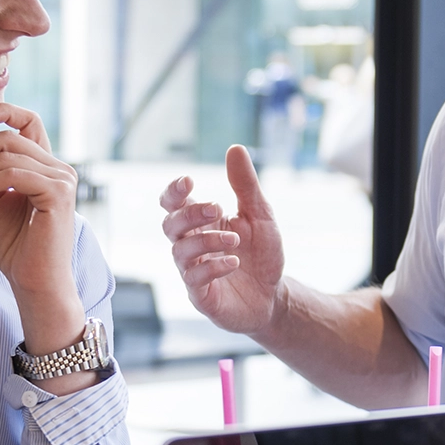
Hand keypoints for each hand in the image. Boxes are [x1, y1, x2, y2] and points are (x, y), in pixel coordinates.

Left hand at [0, 104, 85, 347]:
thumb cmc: (15, 246)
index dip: (3, 111)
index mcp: (46, 167)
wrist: (31, 281)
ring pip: (8, 155)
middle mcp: (59, 169)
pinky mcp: (58, 193)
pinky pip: (15, 173)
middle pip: (9, 137)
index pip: (29, 122)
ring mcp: (62, 180)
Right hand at [160, 145, 285, 336]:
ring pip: (180, 251)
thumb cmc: (261, 254)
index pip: (172, 204)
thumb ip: (245, 185)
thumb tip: (235, 148)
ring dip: (207, 241)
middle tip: (217, 208)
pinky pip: (195, 279)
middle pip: (170, 225)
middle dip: (190, 214)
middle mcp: (191, 246)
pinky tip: (234, 263)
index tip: (189, 181)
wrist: (274, 296)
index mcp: (201, 224)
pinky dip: (213, 267)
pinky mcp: (202, 296)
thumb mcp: (260, 215)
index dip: (173, 192)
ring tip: (235, 240)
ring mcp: (193, 271)